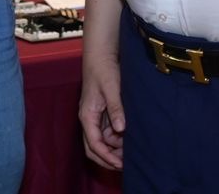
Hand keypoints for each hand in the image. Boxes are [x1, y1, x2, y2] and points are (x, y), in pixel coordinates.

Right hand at [79, 48, 124, 169]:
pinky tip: (129, 137)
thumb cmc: (104, 69)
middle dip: (108, 157)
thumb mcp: (112, 88)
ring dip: (114, 147)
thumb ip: (116, 109)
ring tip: (132, 149)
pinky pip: (107, 131)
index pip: (94, 144)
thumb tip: (121, 129)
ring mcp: (95, 116)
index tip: (121, 165)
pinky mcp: (102, 112)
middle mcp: (89, 118)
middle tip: (126, 164)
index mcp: (87, 115)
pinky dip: (117, 137)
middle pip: (94, 147)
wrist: (101, 54)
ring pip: (102, 140)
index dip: (106, 157)